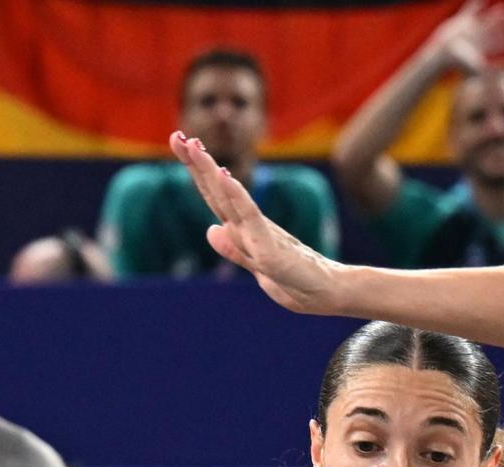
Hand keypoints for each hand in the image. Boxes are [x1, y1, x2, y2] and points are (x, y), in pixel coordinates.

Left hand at [170, 131, 346, 315]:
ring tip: (193, 146)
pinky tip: (224, 176)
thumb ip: (233, 249)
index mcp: (243, 230)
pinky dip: (236, 196)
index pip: (214, 196)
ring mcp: (259, 234)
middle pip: (216, 191)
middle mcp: (249, 226)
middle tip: (177, 135)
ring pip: (228, 198)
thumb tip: (211, 230)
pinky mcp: (270, 248)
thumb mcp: (256, 266)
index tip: (180, 143)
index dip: (196, 172)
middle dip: (196, 163)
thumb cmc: (296, 280)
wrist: (326, 294)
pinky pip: (250, 217)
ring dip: (210, 171)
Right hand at [425, 0, 503, 73]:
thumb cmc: (456, 63)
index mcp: (485, 47)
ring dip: (496, 14)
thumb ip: (489, 67)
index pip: (502, 41)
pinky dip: (477, 2)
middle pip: (498, 29)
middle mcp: (480, 37)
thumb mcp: (475, 66)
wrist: (440, 56)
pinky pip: (471, 8)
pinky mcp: (462, 21)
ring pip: (487, 18)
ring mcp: (472, 28)